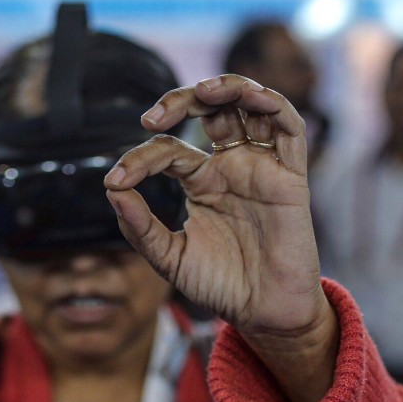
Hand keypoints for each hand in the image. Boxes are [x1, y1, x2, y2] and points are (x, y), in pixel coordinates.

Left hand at [104, 74, 327, 342]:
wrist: (262, 313)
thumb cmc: (219, 285)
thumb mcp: (169, 257)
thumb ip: (140, 227)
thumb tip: (112, 189)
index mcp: (200, 183)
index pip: (169, 150)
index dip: (140, 159)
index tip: (117, 180)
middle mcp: (230, 167)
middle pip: (209, 111)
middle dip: (180, 101)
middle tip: (152, 117)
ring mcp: (261, 168)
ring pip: (249, 107)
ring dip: (228, 88)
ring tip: (203, 91)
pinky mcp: (290, 177)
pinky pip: (289, 129)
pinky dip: (271, 104)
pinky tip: (249, 97)